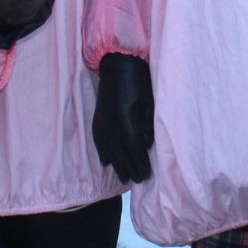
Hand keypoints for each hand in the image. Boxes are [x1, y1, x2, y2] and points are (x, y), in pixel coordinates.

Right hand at [93, 53, 153, 182]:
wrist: (118, 66)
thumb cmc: (139, 83)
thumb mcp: (149, 104)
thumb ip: (147, 126)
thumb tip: (146, 146)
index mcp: (126, 123)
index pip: (133, 150)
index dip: (139, 164)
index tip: (146, 176)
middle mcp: (111, 127)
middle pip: (120, 154)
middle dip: (129, 168)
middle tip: (137, 181)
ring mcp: (102, 124)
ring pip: (109, 150)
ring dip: (116, 165)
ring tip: (124, 177)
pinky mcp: (97, 120)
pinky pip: (99, 142)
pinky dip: (104, 153)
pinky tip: (107, 162)